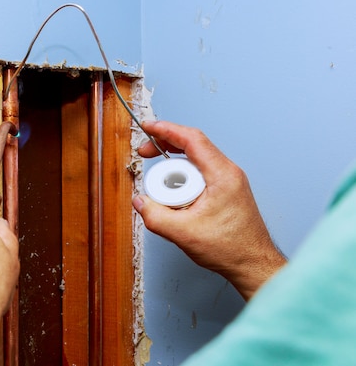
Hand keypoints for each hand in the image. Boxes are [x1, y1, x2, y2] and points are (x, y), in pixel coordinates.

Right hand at [133, 121, 285, 299]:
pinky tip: (173, 187)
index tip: (148, 128)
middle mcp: (228, 172)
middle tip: (145, 152)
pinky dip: (184, 173)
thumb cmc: (231, 248)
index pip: (192, 140)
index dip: (167, 130)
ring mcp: (229, 181)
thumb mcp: (184, 234)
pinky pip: (201, 172)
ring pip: (197, 159)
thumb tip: (140, 201)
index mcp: (222, 175)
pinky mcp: (226, 191)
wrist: (253, 265)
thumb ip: (156, 216)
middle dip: (166, 144)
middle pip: (193, 145)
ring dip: (174, 161)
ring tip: (157, 176)